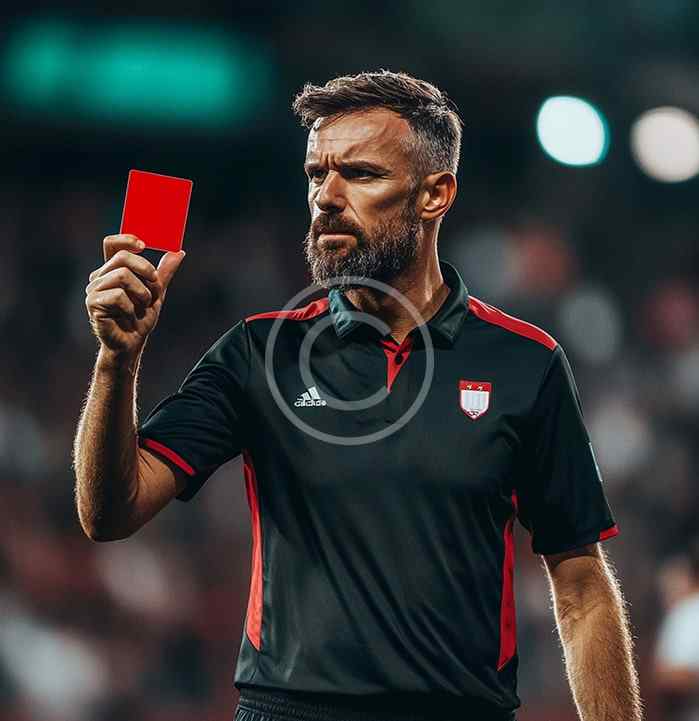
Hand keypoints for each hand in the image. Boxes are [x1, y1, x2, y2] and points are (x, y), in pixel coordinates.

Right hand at [85, 234, 185, 359]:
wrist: (132, 343)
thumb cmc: (140, 318)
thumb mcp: (157, 292)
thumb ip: (164, 272)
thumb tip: (179, 252)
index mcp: (112, 270)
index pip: (112, 244)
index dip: (126, 239)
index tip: (144, 245)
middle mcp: (100, 277)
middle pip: (122, 257)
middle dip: (145, 269)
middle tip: (155, 284)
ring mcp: (94, 290)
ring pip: (122, 275)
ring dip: (141, 292)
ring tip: (142, 307)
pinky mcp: (93, 304)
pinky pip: (117, 296)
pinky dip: (131, 308)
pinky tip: (129, 317)